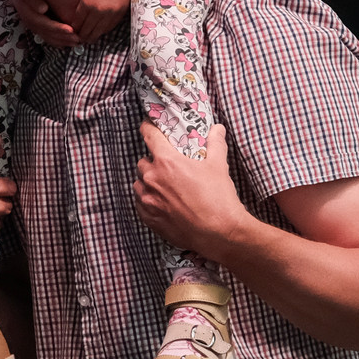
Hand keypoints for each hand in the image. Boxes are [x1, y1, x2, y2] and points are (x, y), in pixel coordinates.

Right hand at [10, 0, 77, 47]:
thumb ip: (34, 2)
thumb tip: (42, 8)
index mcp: (30, 16)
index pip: (46, 25)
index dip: (58, 29)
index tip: (71, 30)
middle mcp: (32, 24)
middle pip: (49, 35)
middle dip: (64, 38)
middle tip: (78, 38)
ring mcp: (35, 27)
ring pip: (49, 38)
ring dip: (63, 41)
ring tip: (76, 42)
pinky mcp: (38, 27)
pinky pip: (48, 38)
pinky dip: (58, 42)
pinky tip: (67, 42)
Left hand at [133, 123, 249, 259]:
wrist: (219, 233)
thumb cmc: (218, 198)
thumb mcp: (218, 166)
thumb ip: (215, 144)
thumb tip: (218, 129)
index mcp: (166, 162)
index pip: (149, 136)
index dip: (148, 128)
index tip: (148, 125)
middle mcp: (152, 179)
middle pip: (143, 162)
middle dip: (153, 161)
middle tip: (168, 166)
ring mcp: (148, 200)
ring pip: (139, 183)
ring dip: (147, 181)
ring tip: (164, 185)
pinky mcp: (149, 219)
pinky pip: (139, 204)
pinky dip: (147, 200)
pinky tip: (161, 202)